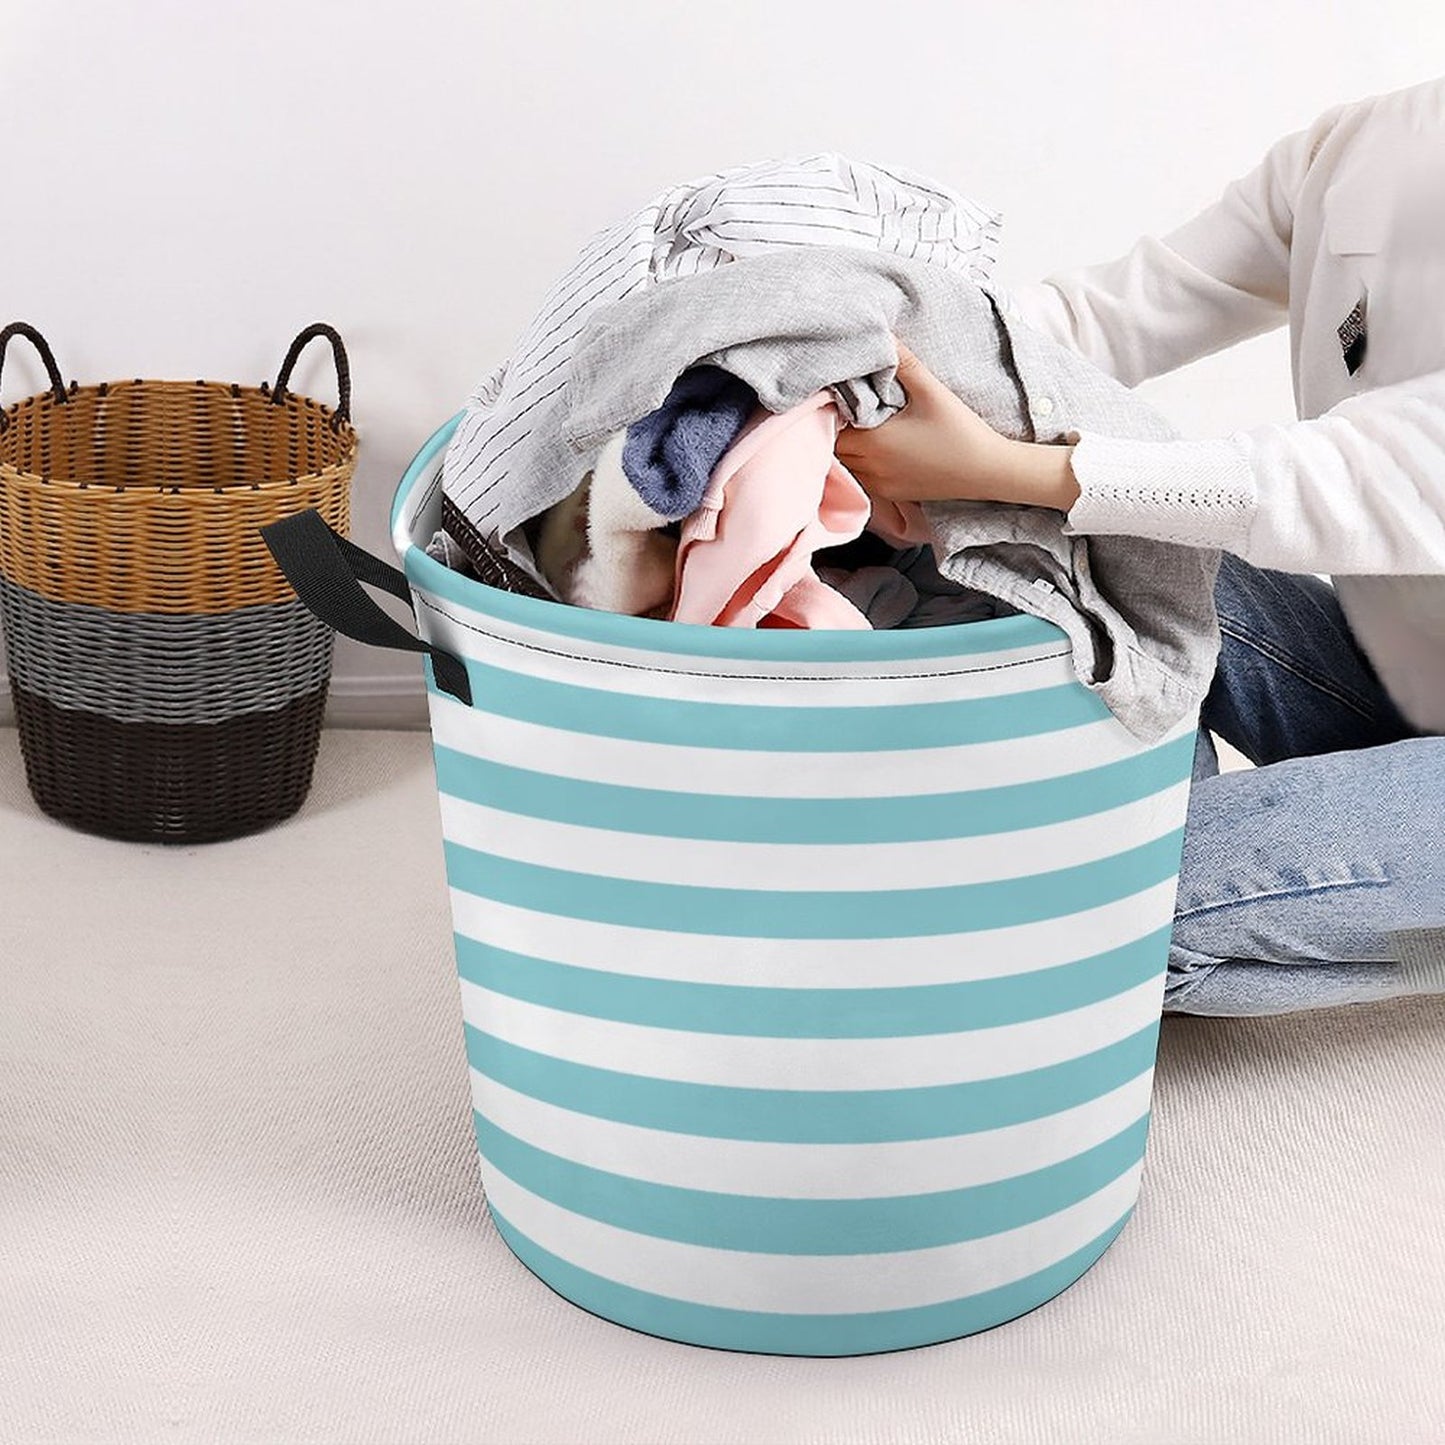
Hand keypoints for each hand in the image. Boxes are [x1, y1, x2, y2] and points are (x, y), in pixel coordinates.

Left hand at [835, 340, 1080, 511]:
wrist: (987, 471)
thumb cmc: (960, 431)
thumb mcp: (931, 392)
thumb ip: (904, 363)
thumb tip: (883, 334)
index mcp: (873, 442)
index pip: (830, 428)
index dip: (829, 412)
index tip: (838, 395)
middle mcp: (870, 468)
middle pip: (832, 449)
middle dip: (834, 429)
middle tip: (844, 408)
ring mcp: (879, 485)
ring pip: (846, 466)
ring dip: (846, 449)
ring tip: (859, 427)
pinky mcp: (891, 494)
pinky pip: (862, 479)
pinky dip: (861, 465)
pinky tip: (876, 449)